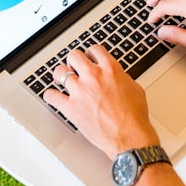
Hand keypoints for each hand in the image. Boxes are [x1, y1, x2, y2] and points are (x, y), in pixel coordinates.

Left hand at [42, 46, 157, 158]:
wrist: (129, 136)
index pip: (95, 50)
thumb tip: (117, 78)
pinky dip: (51, 95)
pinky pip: (52, 96)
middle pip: (74, 56)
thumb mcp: (135, 89)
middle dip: (74, 61)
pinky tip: (53, 96)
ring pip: (60, 72)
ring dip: (61, 75)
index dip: (91, 53)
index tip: (90, 57)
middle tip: (74, 66)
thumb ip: (122, 79)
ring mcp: (80, 91)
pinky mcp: (71, 108)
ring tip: (62, 79)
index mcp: (110, 70)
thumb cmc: (134, 117)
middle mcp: (93, 77)